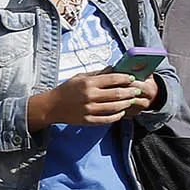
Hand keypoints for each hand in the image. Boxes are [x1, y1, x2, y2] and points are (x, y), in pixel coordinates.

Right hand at [33, 71, 150, 128]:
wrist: (52, 106)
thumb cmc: (67, 89)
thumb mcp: (80, 77)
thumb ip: (97, 74)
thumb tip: (113, 69)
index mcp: (88, 83)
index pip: (111, 79)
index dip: (124, 78)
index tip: (132, 78)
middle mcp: (89, 96)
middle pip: (116, 94)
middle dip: (129, 92)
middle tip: (137, 91)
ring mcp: (89, 109)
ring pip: (113, 107)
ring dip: (125, 104)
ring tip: (131, 101)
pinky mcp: (87, 121)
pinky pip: (106, 119)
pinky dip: (116, 116)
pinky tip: (121, 113)